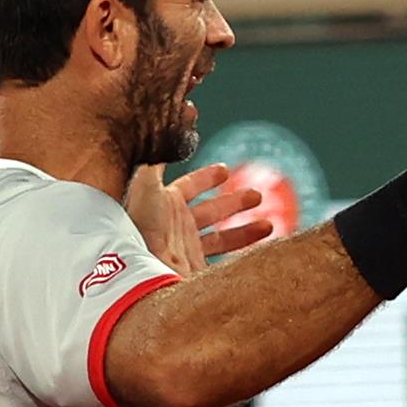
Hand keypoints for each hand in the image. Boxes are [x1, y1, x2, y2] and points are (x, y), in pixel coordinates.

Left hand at [125, 163, 272, 275]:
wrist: (138, 274)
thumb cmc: (140, 228)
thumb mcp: (145, 186)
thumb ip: (156, 160)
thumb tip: (167, 132)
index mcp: (163, 204)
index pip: (188, 186)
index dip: (206, 177)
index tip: (225, 170)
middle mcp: (175, 227)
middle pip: (210, 211)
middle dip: (234, 202)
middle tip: (258, 196)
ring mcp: (186, 250)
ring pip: (221, 238)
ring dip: (245, 230)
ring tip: (269, 225)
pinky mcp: (195, 272)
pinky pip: (224, 262)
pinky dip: (242, 255)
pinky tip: (260, 251)